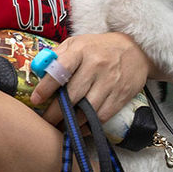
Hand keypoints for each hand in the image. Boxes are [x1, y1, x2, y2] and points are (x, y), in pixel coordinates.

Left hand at [30, 32, 149, 122]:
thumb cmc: (99, 48)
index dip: (46, 86)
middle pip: (72, 95)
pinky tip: (79, 128)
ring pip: (87, 109)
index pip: (61, 69)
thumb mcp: (77, 43)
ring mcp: (110, 81)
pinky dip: (88, 125)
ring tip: (60, 128)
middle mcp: (96, 65)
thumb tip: (37, 72)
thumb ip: (57, 56)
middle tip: (45, 121)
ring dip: (71, 122)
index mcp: (81, 50)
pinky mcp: (122, 95)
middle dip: (55, 112)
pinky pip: (102, 116)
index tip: (36, 100)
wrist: (136, 50)